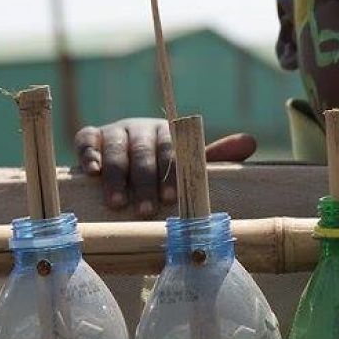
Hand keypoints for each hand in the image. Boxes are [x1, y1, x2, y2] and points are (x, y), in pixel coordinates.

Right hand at [75, 119, 256, 215]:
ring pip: (116, 148)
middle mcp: (141, 128)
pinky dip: (89, 155)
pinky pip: (87, 140)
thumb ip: (212, 157)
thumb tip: (250, 142)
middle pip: (143, 151)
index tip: (171, 198)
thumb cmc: (162, 168)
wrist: (124, 162)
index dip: (171, 173)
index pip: (172, 149)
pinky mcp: (92, 136)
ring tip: (118, 203)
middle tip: (146, 209)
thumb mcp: (187, 163)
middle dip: (145, 181)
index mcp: (168, 133)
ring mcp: (115, 131)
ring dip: (118, 175)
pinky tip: (93, 172)